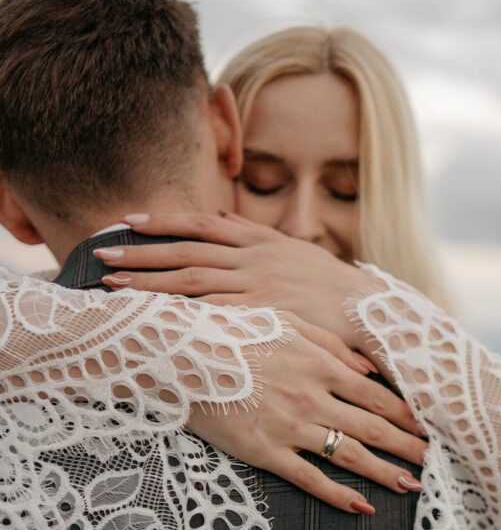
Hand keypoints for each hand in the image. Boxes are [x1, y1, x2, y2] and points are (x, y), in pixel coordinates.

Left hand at [94, 211, 376, 348]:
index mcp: (261, 240)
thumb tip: (221, 212)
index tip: (129, 220)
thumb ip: (256, 233)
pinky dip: (181, 312)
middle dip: (142, 250)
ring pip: (192, 279)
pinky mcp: (264, 313)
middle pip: (187, 250)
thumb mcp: (296, 249)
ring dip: (149, 280)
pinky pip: (213, 312)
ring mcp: (258, 284)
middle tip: (102, 251)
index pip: (202, 224)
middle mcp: (255, 257)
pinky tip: (153, 316)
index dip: (164, 222)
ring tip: (112, 282)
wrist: (368, 312)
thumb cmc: (333, 287)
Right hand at [188, 313, 425, 512]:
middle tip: (438, 461)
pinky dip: (338, 495)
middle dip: (410, 445)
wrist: (179, 352)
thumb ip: (331, 345)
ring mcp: (290, 426)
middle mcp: (312, 396)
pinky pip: (309, 478)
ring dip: (385, 473)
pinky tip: (362, 507)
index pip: (377, 395)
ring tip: (413, 486)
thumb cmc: (231, 332)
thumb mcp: (285, 323)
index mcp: (320, 364)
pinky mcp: (264, 451)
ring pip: (349, 455)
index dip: (409, 413)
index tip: (432, 426)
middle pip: (373, 427)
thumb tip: (369, 370)